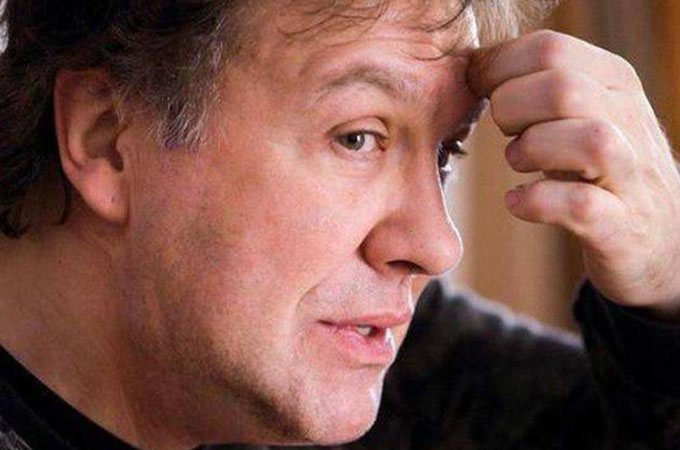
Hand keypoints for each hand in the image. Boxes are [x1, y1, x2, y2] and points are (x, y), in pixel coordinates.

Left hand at [468, 30, 679, 316]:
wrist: (656, 235)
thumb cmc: (596, 167)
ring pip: (585, 141)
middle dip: (510, 108)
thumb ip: (535, 85)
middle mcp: (628, 120)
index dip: (497, 68)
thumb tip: (471, 64)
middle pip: (560, 88)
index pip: (550, 48)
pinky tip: (516, 201)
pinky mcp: (620, 225)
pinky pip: (577, 205)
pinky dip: (535, 202)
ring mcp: (629, 175)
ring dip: (531, 150)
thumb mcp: (576, 114)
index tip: (478, 90)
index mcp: (612, 81)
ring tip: (517, 162)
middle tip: (506, 132)